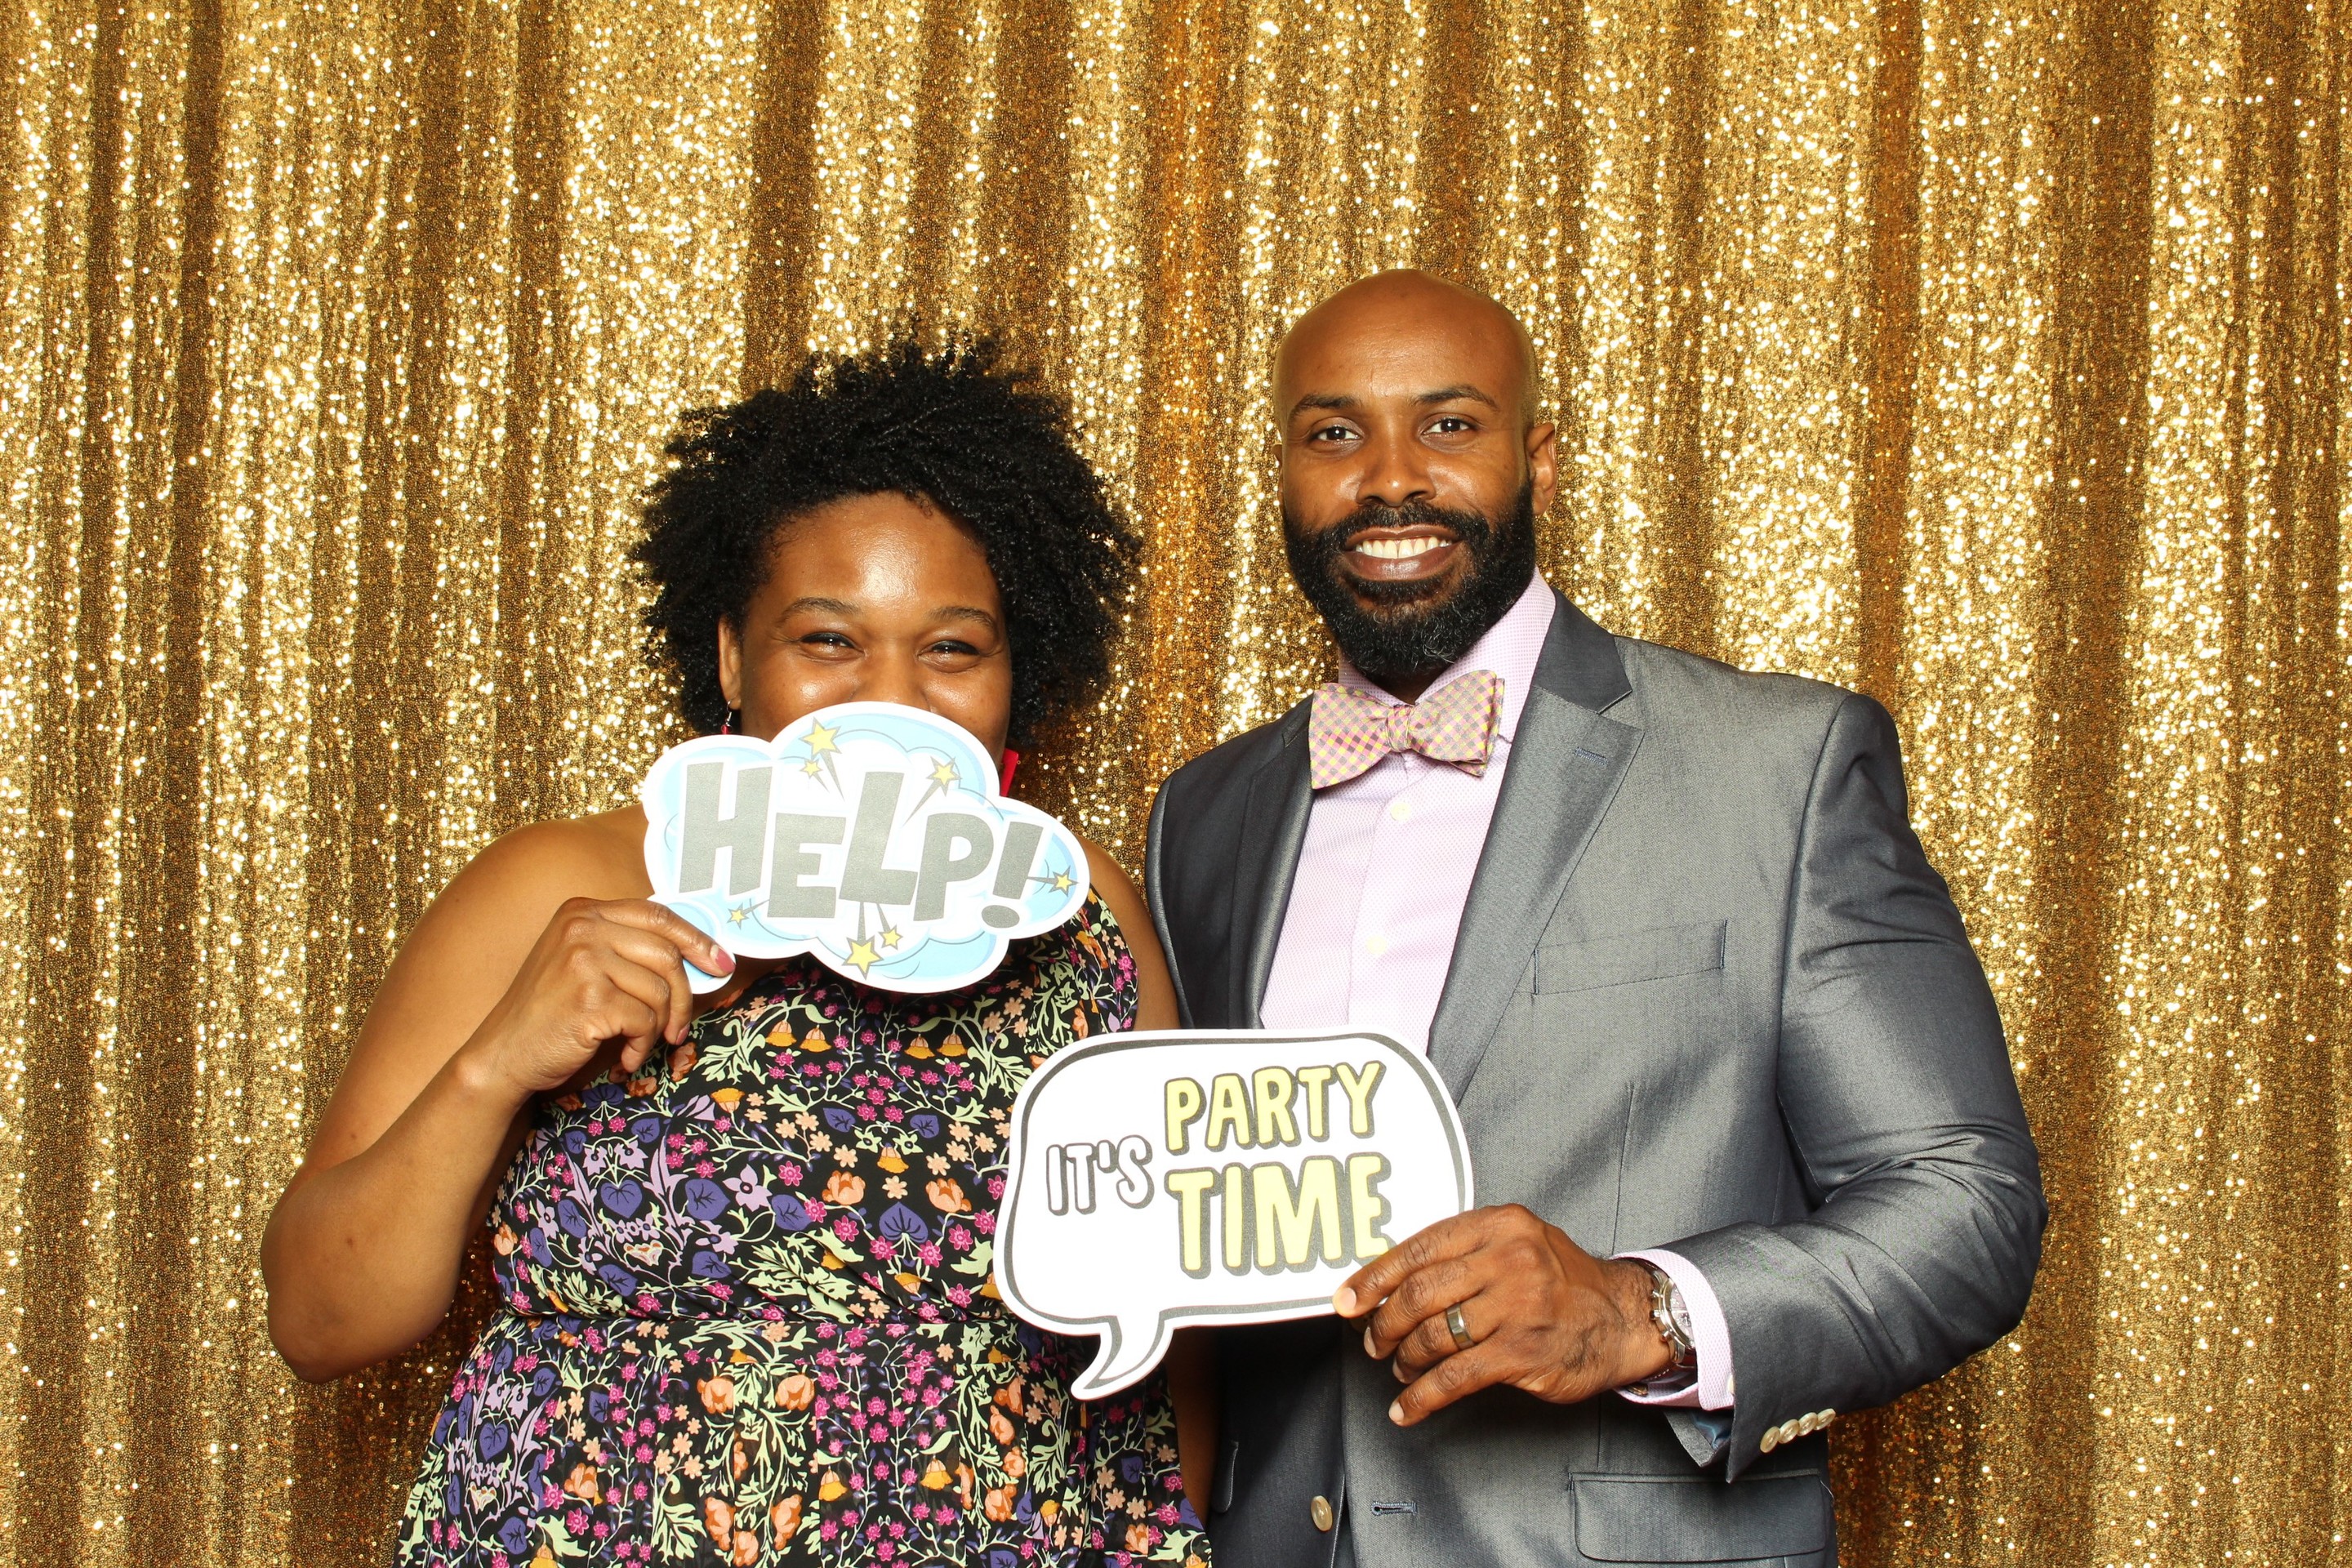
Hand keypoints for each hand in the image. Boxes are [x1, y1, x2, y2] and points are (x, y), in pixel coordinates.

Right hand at [463, 898, 734, 1100]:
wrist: (501, 1055)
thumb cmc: (550, 1015)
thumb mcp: (583, 964)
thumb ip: (628, 950)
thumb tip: (702, 955)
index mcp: (583, 910)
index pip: (658, 914)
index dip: (697, 939)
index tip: (720, 963)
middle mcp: (582, 927)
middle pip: (666, 954)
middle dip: (684, 996)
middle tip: (679, 1028)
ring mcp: (584, 960)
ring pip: (659, 990)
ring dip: (657, 1027)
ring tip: (637, 1044)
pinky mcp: (589, 997)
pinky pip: (644, 1021)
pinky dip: (641, 1046)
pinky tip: (623, 1057)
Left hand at [1332, 1203, 1669, 1425]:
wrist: (1623, 1318)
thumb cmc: (1561, 1282)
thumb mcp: (1518, 1242)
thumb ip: (1464, 1252)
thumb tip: (1391, 1280)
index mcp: (1499, 1225)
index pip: (1419, 1248)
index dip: (1374, 1277)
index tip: (1347, 1301)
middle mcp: (1509, 1259)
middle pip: (1419, 1293)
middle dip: (1385, 1323)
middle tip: (1374, 1341)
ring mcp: (1518, 1306)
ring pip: (1433, 1335)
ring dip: (1404, 1359)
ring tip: (1400, 1369)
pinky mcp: (1524, 1352)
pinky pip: (1455, 1377)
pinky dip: (1422, 1397)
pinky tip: (1407, 1408)